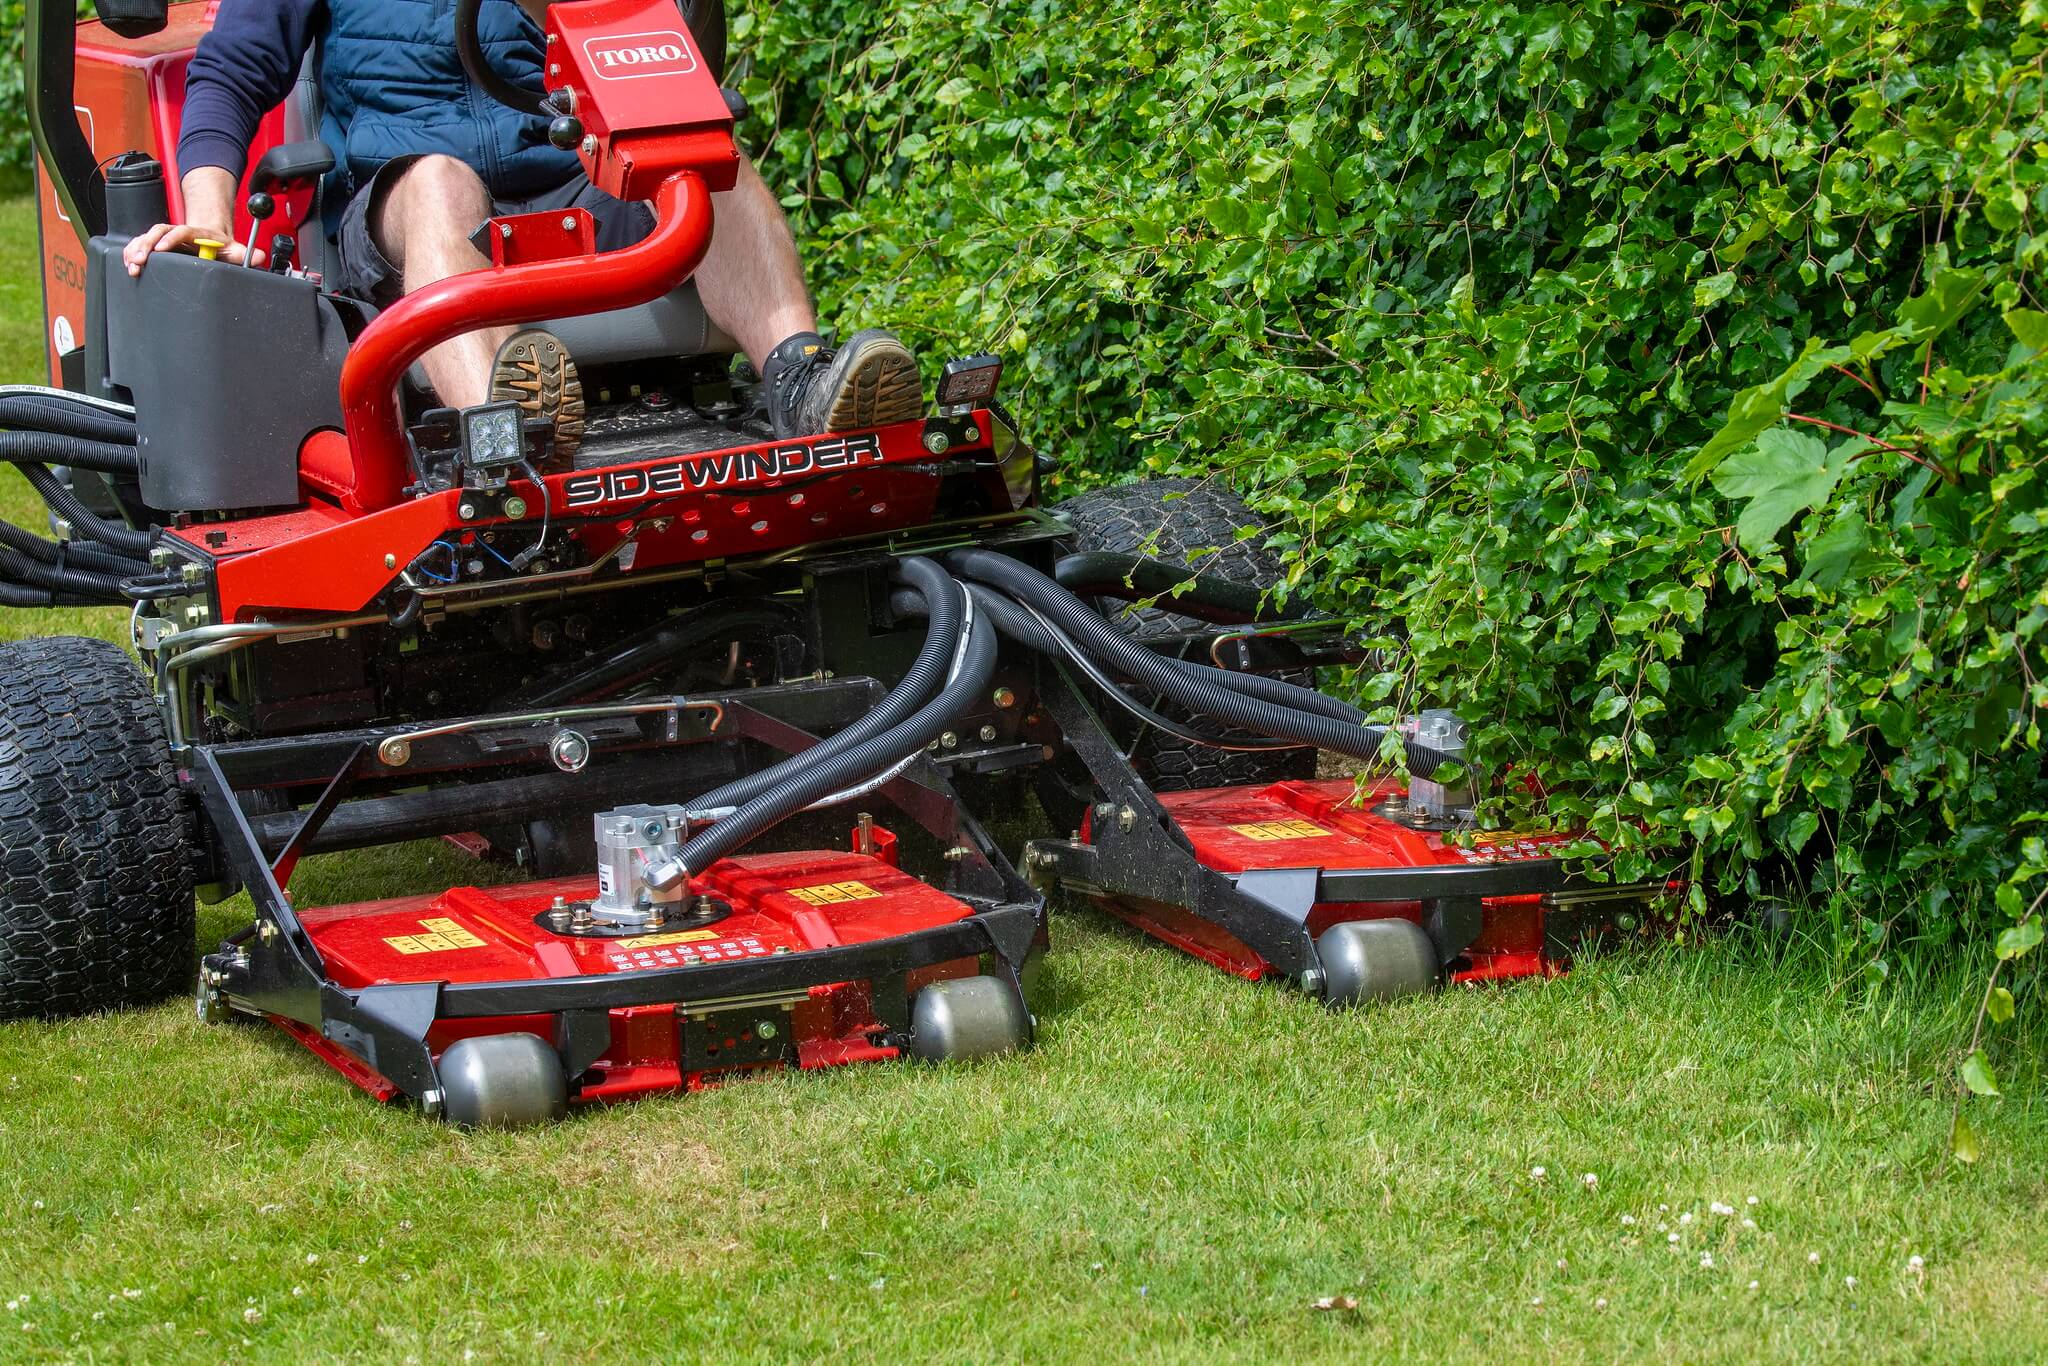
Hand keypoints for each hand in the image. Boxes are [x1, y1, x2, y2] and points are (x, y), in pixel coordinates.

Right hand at [122, 223, 265, 274]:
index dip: (171, 239)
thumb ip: (246, 254)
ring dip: (136, 249)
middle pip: (158, 232)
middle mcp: (178, 233)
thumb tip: (260, 256)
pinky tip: (127, 263)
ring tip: (131, 264)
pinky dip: (131, 252)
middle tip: (140, 260)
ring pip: (146, 238)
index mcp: (197, 233)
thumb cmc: (222, 247)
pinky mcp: (158, 245)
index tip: (162, 249)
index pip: (182, 232)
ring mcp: (166, 238)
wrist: (212, 240)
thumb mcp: (235, 250)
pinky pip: (141, 245)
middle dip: (146, 244)